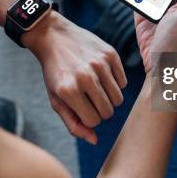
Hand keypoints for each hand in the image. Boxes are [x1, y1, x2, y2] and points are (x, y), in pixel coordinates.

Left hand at [23, 11, 126, 144]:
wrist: (53, 37)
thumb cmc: (55, 73)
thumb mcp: (57, 99)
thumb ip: (73, 123)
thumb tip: (94, 140)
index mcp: (68, 91)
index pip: (93, 121)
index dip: (89, 118)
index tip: (82, 108)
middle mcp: (85, 77)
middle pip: (108, 112)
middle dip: (101, 110)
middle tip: (90, 100)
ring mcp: (99, 64)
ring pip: (118, 99)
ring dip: (109, 99)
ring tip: (96, 89)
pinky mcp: (110, 54)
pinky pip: (123, 82)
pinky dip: (115, 84)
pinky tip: (102, 75)